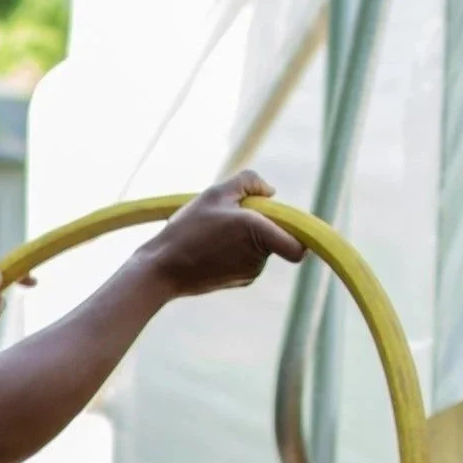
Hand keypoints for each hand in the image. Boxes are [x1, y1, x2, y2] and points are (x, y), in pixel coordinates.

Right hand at [139, 171, 302, 295]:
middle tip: (229, 217)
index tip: (286, 222)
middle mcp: (259, 257)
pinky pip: (249, 259)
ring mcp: (251, 272)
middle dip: (261, 224)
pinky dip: (237, 251)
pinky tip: (211, 247)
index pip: (298, 244)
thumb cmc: (187, 230)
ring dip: (247, 237)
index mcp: (259, 232)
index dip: (300, 233)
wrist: (162, 269)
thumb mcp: (215, 193)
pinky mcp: (240, 281)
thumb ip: (248, 182)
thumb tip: (271, 192)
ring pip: (262, 247)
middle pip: (277, 236)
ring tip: (214, 233)